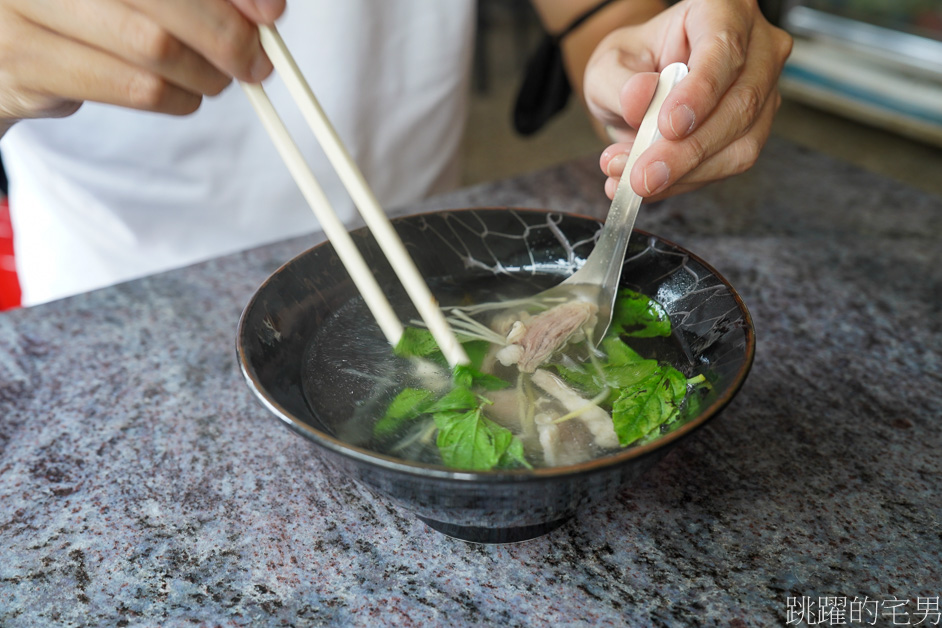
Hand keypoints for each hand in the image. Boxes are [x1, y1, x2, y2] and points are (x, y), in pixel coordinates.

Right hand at [0, 0, 284, 127]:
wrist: (3, 44)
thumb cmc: (83, 9)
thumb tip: (266, 10)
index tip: (272, 15)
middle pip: (165, 0)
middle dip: (227, 36)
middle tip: (254, 62)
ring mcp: (23, 5)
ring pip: (153, 48)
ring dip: (205, 75)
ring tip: (215, 80)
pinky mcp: (23, 62)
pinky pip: (132, 88)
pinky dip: (176, 99)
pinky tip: (182, 96)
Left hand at [583, 0, 791, 200]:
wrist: (638, 92)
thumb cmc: (631, 67)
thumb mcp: (608, 67)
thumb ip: (619, 82)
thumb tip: (641, 98)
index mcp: (722, 10)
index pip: (723, 49)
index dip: (700, 91)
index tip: (668, 125)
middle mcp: (755, 48)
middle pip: (740, 104)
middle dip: (687, 149)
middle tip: (642, 174)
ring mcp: (762, 91)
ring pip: (740, 143)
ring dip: (684, 172)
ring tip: (632, 180)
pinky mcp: (754, 131)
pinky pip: (728, 165)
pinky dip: (685, 181)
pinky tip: (651, 186)